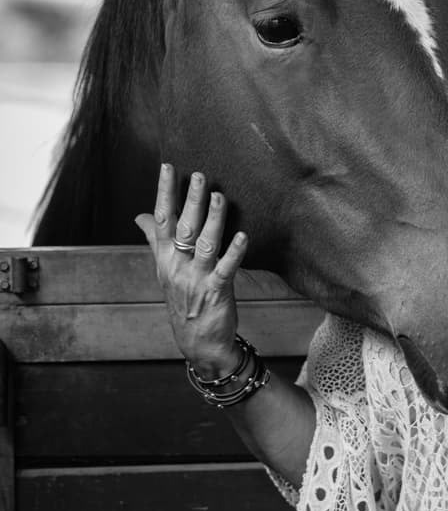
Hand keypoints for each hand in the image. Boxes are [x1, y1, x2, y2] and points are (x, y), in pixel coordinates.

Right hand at [134, 164, 247, 376]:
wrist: (198, 342)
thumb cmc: (183, 300)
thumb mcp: (164, 270)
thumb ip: (154, 240)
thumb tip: (140, 216)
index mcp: (164, 258)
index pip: (161, 219)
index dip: (164, 193)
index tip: (168, 167)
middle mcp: (177, 266)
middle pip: (182, 228)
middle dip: (190, 201)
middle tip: (198, 175)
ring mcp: (196, 279)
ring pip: (204, 244)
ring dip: (213, 220)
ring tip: (219, 196)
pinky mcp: (217, 291)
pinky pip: (226, 269)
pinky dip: (234, 252)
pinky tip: (242, 235)